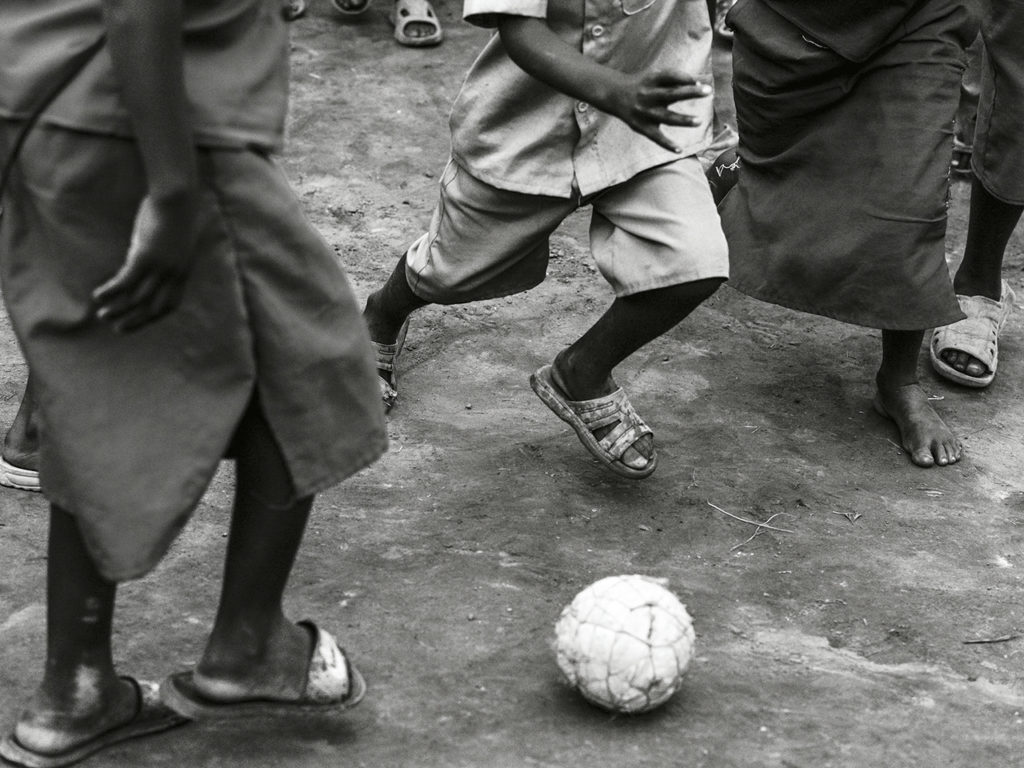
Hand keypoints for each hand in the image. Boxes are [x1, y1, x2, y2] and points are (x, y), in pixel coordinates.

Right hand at [92, 190, 201, 332]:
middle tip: (118, 329)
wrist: (178, 197)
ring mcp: (160, 267)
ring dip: (118, 310)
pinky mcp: (144, 257)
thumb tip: (157, 252)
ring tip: (102, 316)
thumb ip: (170, 252)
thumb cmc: (177, 212)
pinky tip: (97, 296)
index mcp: (183, 271)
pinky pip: (125, 282)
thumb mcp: (177, 238)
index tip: (140, 320)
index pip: (170, 304)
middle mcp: (173, 274)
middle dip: (135, 321)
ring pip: (137, 298)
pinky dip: (111, 292)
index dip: (154, 316)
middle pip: (154, 307)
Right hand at [609, 70, 711, 152]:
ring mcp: (645, 112)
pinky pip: (655, 137)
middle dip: (690, 92)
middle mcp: (648, 95)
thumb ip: (678, 78)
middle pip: (671, 94)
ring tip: (699, 121)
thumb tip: (702, 83)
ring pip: (666, 117)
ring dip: (683, 120)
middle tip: (708, 91)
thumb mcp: (656, 77)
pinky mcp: (641, 126)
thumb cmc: (644, 85)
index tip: (701, 82)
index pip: (671, 76)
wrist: (615, 95)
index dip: (686, 78)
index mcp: (652, 79)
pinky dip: (667, 144)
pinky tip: (680, 150)